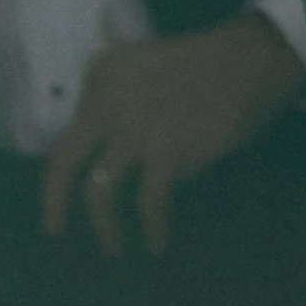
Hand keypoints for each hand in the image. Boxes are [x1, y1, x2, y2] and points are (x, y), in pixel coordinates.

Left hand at [41, 11, 305, 254]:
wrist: (251, 60)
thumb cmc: (206, 66)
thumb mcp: (143, 65)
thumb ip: (118, 97)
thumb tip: (103, 145)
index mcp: (99, 74)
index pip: (72, 127)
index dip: (76, 161)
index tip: (73, 184)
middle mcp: (105, 100)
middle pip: (63, 160)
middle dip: (53, 201)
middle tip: (53, 229)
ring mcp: (133, 128)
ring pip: (99, 191)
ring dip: (104, 226)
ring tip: (111, 246)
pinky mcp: (167, 152)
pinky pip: (148, 202)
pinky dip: (152, 227)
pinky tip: (156, 242)